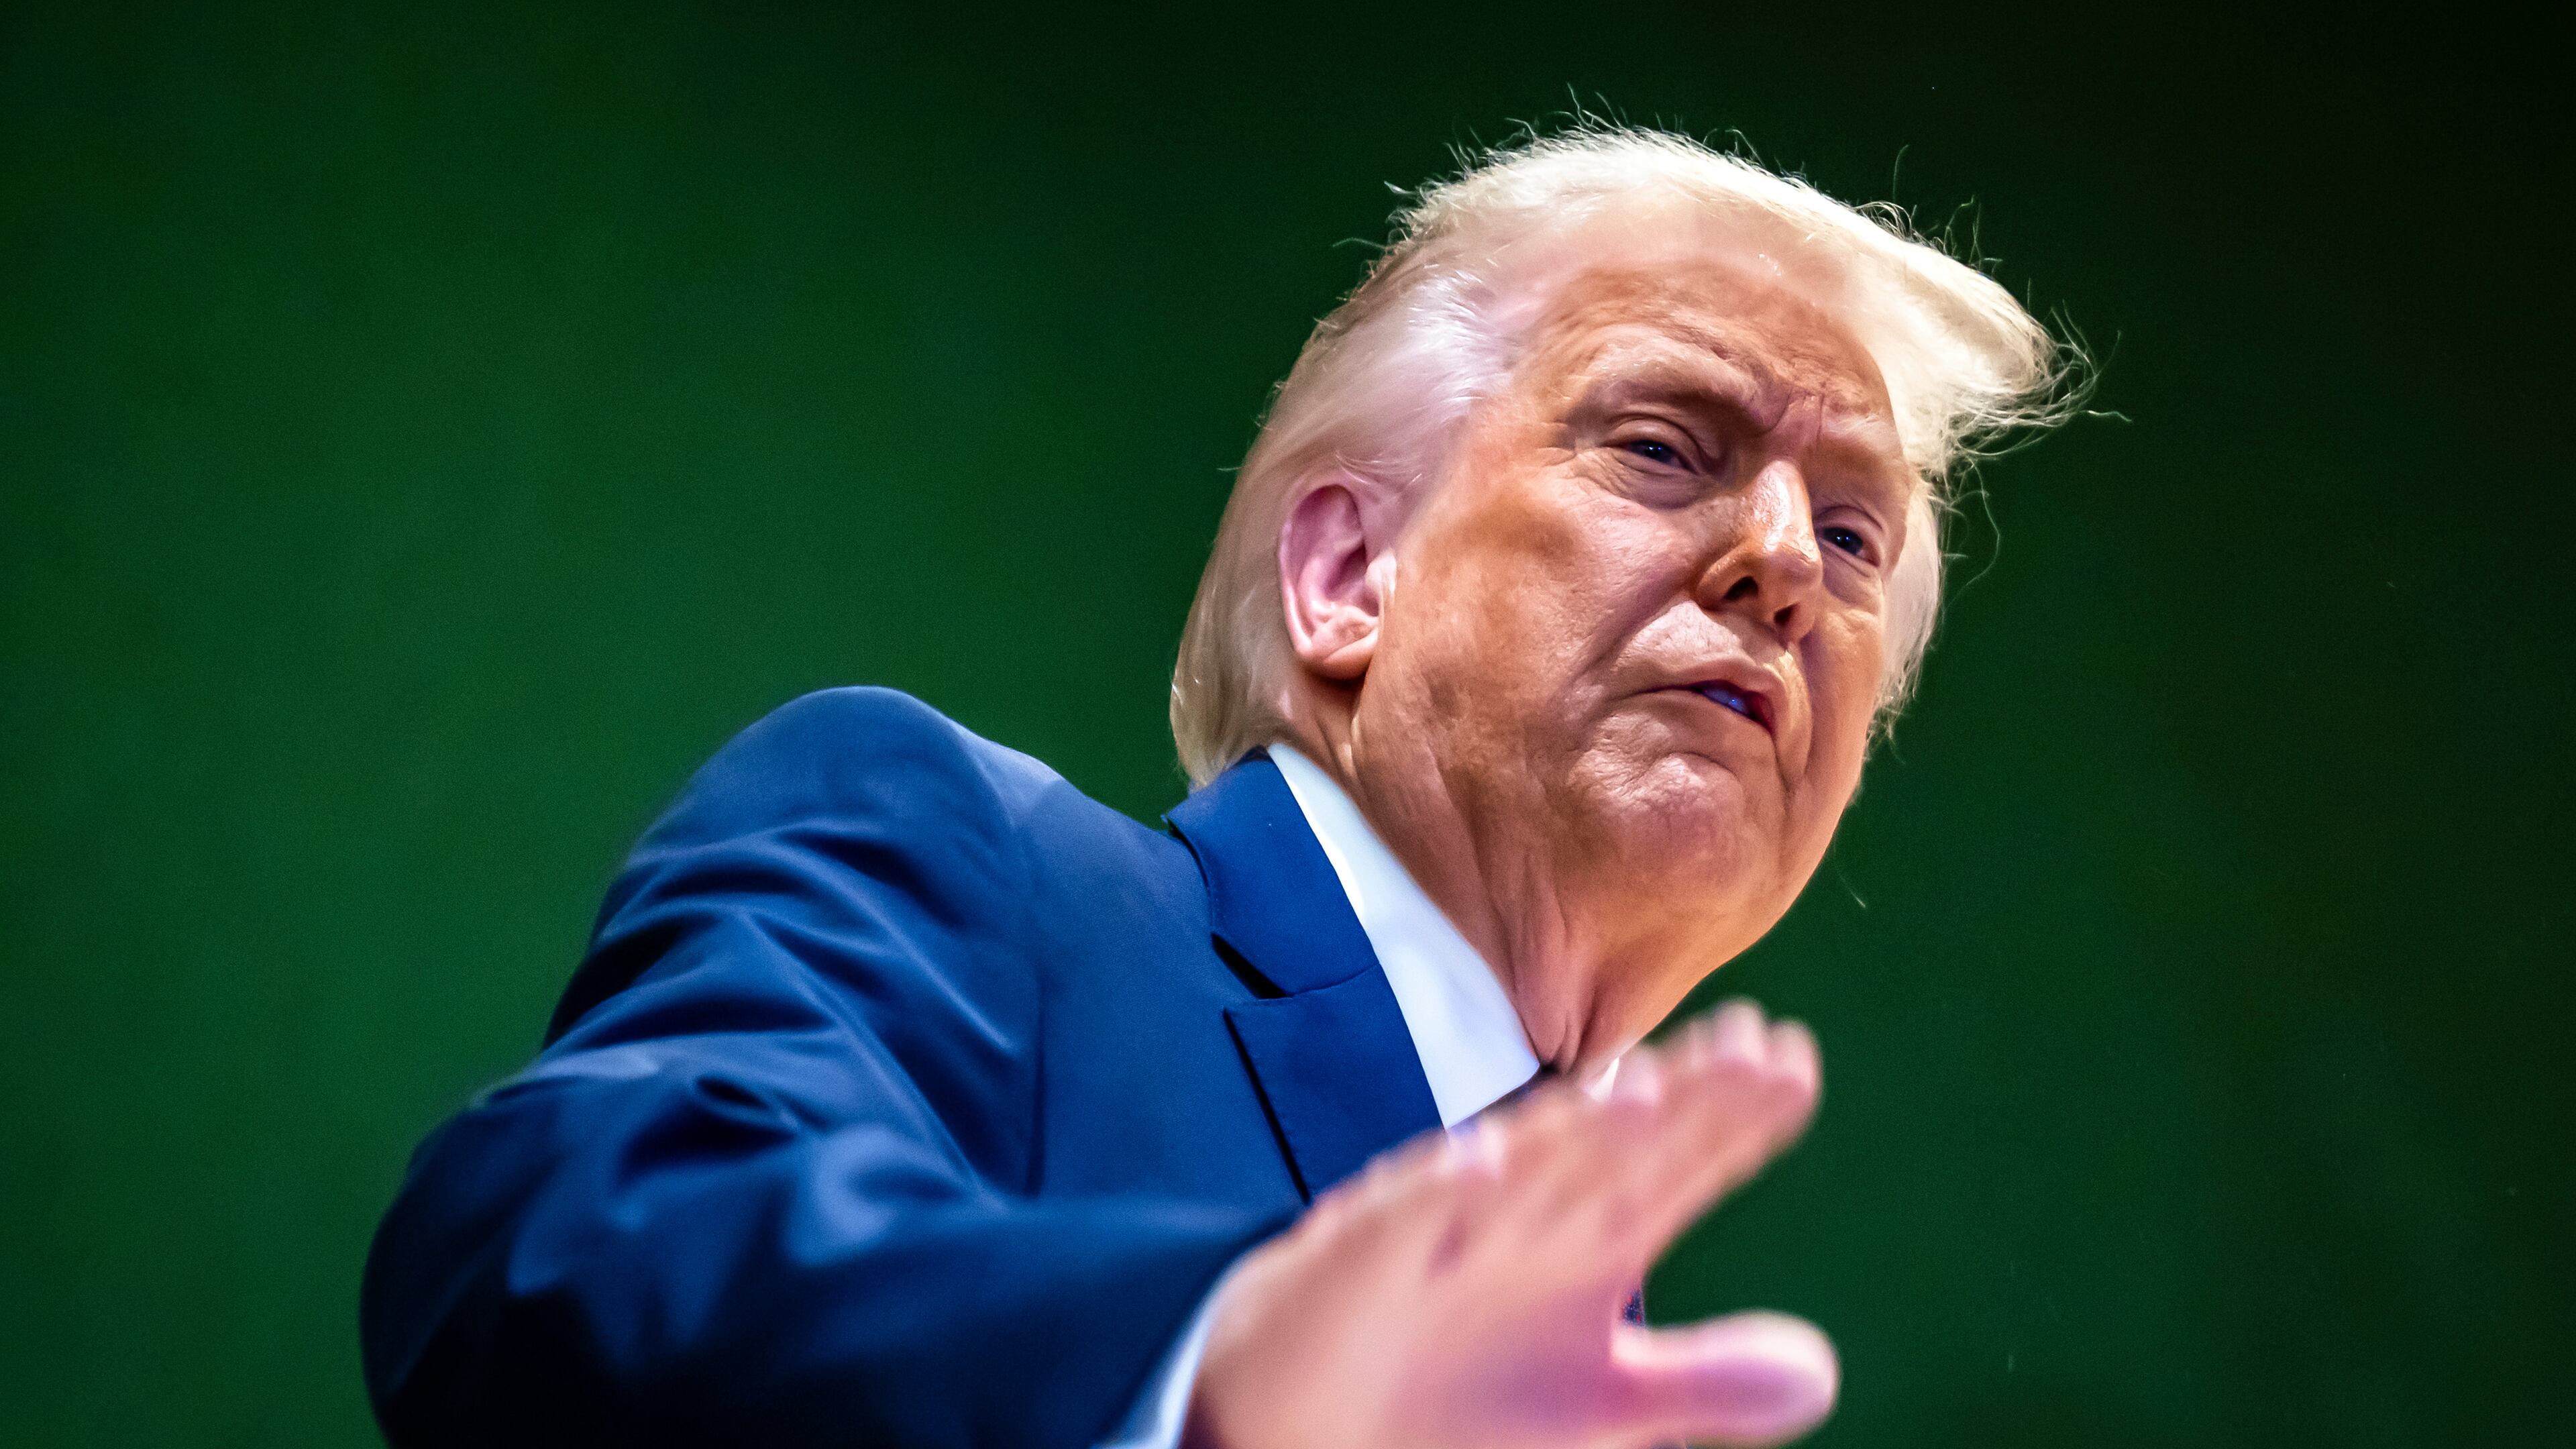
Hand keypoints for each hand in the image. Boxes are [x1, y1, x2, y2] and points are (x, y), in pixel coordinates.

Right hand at [1184, 1000, 1829, 1448]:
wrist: (1301, 1424)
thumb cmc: (1454, 1402)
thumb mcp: (1602, 1409)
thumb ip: (1702, 1384)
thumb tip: (1819, 1372)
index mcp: (1583, 1245)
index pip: (1672, 1172)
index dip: (1733, 1123)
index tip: (1795, 1068)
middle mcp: (1520, 1221)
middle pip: (1610, 1152)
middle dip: (1678, 1101)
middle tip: (1750, 1044)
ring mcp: (1436, 1233)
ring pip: (1514, 1171)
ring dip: (1575, 1131)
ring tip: (1645, 1090)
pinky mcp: (1354, 1260)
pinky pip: (1399, 1217)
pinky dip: (1439, 1190)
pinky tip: (1484, 1161)